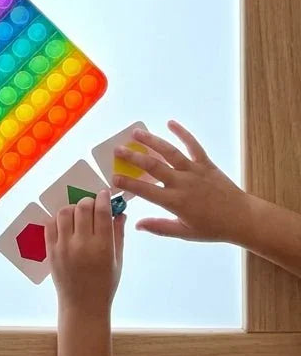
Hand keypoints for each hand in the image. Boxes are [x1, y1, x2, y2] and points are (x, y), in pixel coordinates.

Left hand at [48, 190, 124, 317]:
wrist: (83, 306)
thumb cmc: (105, 285)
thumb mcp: (118, 261)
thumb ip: (118, 234)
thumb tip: (120, 212)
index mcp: (102, 247)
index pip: (101, 212)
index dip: (103, 198)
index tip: (104, 194)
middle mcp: (82, 244)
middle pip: (82, 208)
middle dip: (88, 201)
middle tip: (92, 205)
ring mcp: (63, 246)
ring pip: (64, 213)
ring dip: (72, 208)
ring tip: (78, 215)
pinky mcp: (50, 250)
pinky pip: (50, 224)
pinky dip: (58, 219)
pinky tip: (66, 224)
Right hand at [115, 121, 251, 242]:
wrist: (243, 219)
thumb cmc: (212, 228)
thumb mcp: (184, 233)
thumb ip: (159, 228)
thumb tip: (136, 224)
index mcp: (175, 202)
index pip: (145, 191)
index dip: (127, 183)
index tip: (113, 177)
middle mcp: (182, 183)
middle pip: (153, 166)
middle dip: (133, 156)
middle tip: (117, 149)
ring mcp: (194, 171)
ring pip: (169, 152)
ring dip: (151, 141)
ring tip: (135, 133)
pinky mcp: (206, 163)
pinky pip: (193, 145)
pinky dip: (182, 133)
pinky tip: (170, 122)